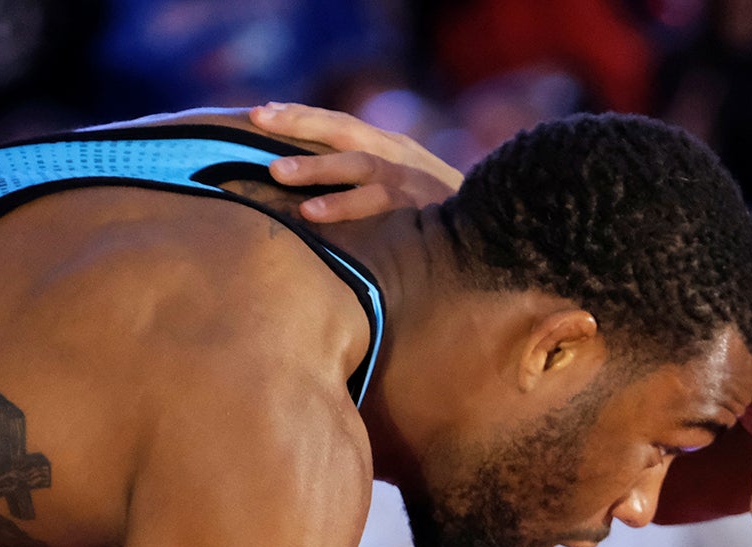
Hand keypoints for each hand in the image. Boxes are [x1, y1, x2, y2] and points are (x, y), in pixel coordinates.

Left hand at [250, 102, 463, 222]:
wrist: (491, 230)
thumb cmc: (433, 214)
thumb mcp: (403, 182)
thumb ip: (364, 177)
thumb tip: (309, 181)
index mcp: (388, 147)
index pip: (338, 124)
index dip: (300, 115)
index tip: (259, 111)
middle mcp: (396, 156)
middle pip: (343, 132)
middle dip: (300, 125)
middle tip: (259, 122)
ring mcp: (407, 183)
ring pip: (357, 166)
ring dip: (317, 167)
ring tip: (278, 173)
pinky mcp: (416, 211)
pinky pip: (374, 206)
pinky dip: (341, 206)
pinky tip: (311, 214)